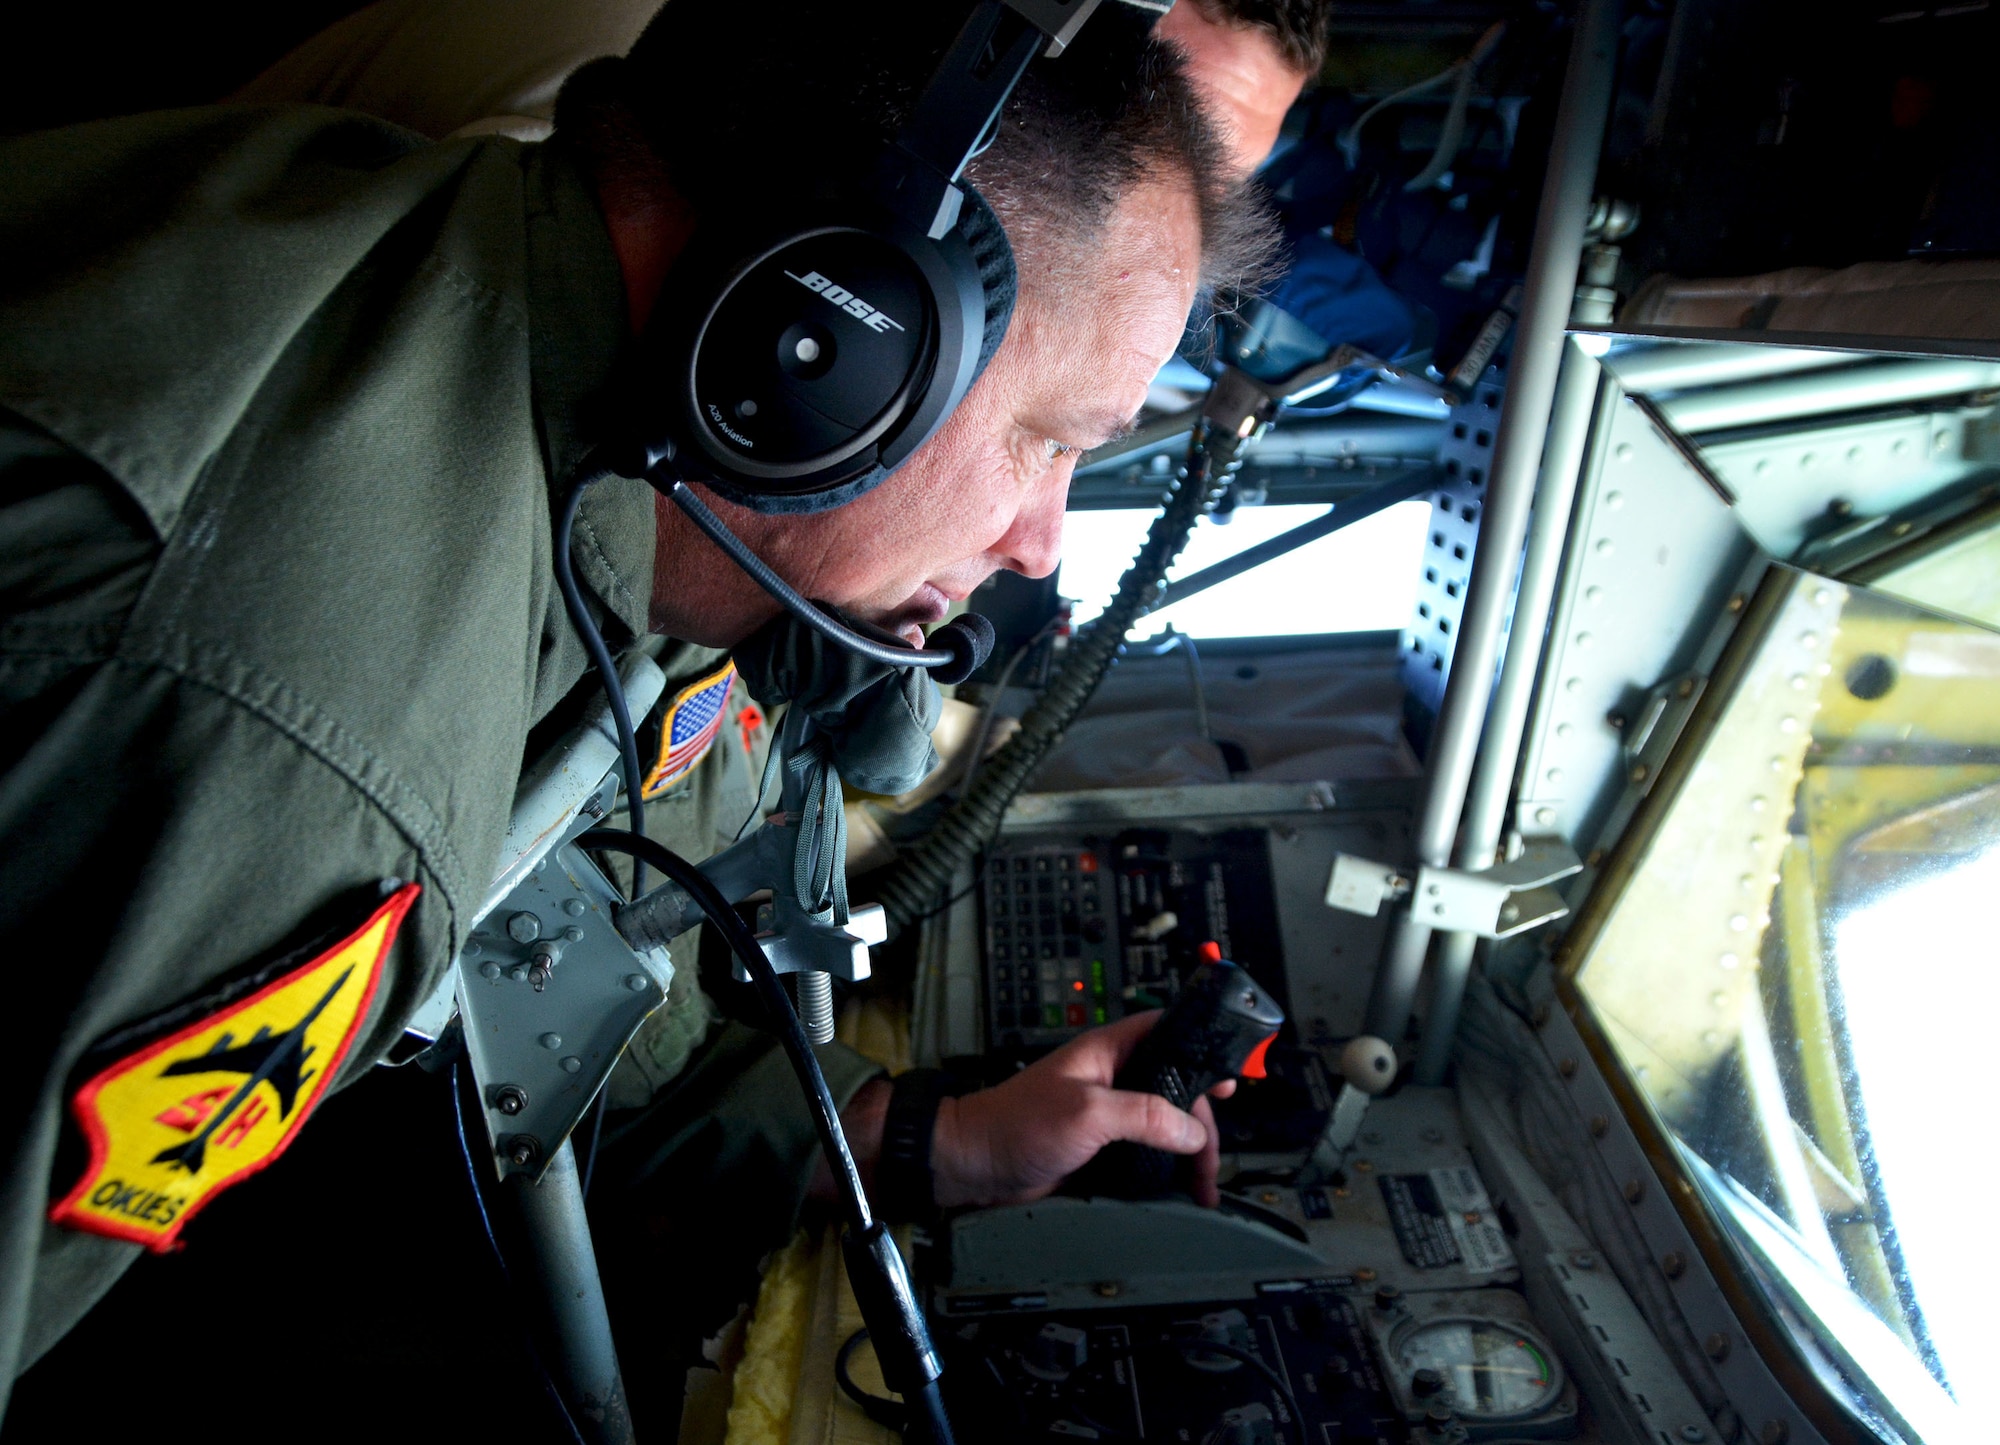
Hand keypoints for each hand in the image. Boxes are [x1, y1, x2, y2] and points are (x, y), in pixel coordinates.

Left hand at [931, 1011, 1237, 1209]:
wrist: (976, 1166)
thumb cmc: (1015, 1123)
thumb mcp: (1088, 1111)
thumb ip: (1146, 1115)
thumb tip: (1191, 1130)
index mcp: (1109, 1051)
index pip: (1169, 1033)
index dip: (1203, 1049)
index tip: (1229, 1079)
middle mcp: (1113, 1079)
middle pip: (1177, 1091)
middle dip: (1200, 1124)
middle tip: (1209, 1158)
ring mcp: (1109, 1116)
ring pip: (1165, 1127)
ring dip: (1188, 1154)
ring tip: (1202, 1185)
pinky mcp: (1102, 1149)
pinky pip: (1146, 1156)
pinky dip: (1166, 1173)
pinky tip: (1177, 1190)